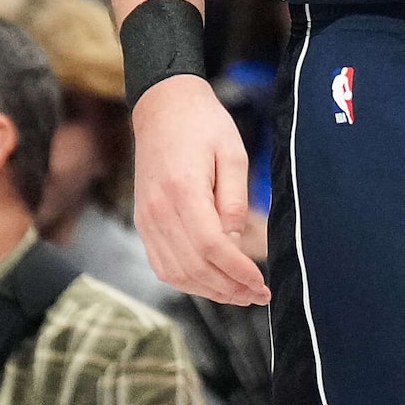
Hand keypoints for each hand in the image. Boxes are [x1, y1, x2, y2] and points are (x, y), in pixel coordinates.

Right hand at [130, 74, 268, 304]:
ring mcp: (146, 219)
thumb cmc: (204, 125)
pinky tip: (211, 283)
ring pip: (175, 272)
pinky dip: (186, 281)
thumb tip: (234, 240)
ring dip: (208, 290)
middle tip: (258, 296)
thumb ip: (234, 198)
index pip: (211, 247)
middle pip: (193, 267)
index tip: (261, 283)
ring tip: (239, 295)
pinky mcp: (143, 222)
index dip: (237, 271)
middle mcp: (158, 210)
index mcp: (182, 190)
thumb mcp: (232, 153)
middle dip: (228, 288)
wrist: (164, 108)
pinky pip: (162, 264)